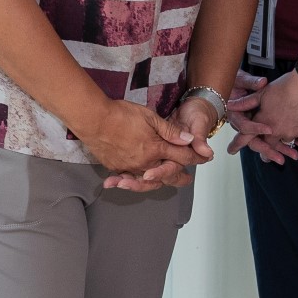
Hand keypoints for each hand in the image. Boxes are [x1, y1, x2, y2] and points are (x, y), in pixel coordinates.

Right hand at [79, 97, 207, 191]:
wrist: (93, 119)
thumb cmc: (121, 114)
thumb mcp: (149, 117)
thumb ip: (170, 131)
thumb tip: (189, 140)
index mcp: (156, 149)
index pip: (182, 157)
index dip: (195, 157)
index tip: (204, 158)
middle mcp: (145, 163)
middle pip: (167, 175)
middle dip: (179, 177)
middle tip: (187, 180)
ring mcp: (129, 167)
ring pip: (148, 181)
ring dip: (158, 182)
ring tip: (163, 183)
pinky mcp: (115, 168)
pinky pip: (128, 178)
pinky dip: (133, 181)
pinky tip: (134, 180)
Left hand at [235, 68, 297, 164]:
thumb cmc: (285, 85)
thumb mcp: (263, 92)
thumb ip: (246, 102)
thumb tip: (230, 104)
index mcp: (263, 120)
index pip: (247, 135)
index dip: (238, 143)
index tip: (231, 150)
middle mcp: (275, 130)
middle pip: (269, 145)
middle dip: (267, 152)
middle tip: (266, 158)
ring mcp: (292, 133)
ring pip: (287, 144)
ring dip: (286, 147)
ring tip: (289, 152)